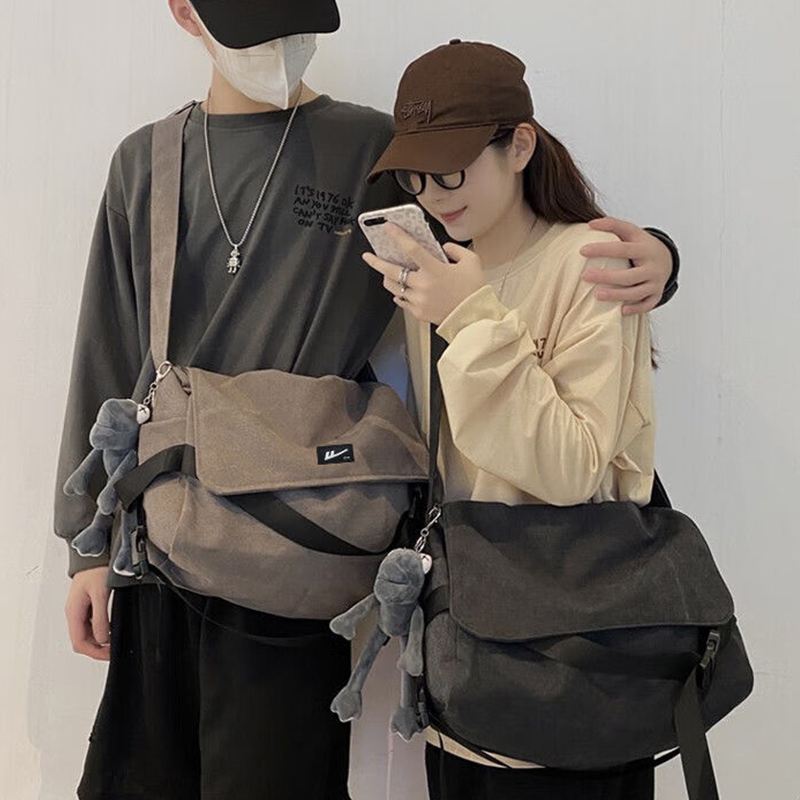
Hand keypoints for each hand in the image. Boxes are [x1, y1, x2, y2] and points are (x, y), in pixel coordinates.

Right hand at [66, 566, 110, 660]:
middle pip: (82, 640)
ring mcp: (79, 608)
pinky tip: (110, 628)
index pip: (79, 642)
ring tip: (113, 641)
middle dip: (97, 649)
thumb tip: (101, 639)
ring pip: (86, 633)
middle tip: (113, 650)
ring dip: (98, 640)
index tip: (109, 655)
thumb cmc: (96, 569)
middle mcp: (74, 612)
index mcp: (74, 612)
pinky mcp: (86, 604)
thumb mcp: (100, 594)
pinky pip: (90, 623)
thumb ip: (100, 618)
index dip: (94, 652)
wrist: (95, 553)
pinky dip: (99, 629)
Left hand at [361, 223, 485, 324]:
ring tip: (386, 272)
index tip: (388, 228)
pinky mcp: (418, 313)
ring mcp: (418, 300)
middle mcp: (423, 285)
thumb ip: (455, 250)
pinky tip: (400, 291)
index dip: (397, 236)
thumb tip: (442, 249)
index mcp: (434, 270)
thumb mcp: (471, 262)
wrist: (475, 319)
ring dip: (388, 278)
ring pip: (394, 287)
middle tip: (368, 256)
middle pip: (392, 271)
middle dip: (376, 262)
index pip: (411, 249)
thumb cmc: (474, 292)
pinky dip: (400, 294)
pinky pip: (402, 301)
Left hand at [580, 217, 671, 314]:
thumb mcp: (632, 232)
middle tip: (584, 276)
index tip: (582, 250)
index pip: (622, 249)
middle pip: (629, 275)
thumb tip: (591, 223)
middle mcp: (652, 267)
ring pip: (636, 293)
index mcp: (645, 249)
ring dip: (616, 295)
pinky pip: (646, 305)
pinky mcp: (656, 295)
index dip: (602, 249)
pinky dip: (635, 309)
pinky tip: (620, 310)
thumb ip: (613, 225)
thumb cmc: (641, 245)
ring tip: (596, 295)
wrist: (667, 258)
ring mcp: (656, 282)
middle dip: (606, 277)